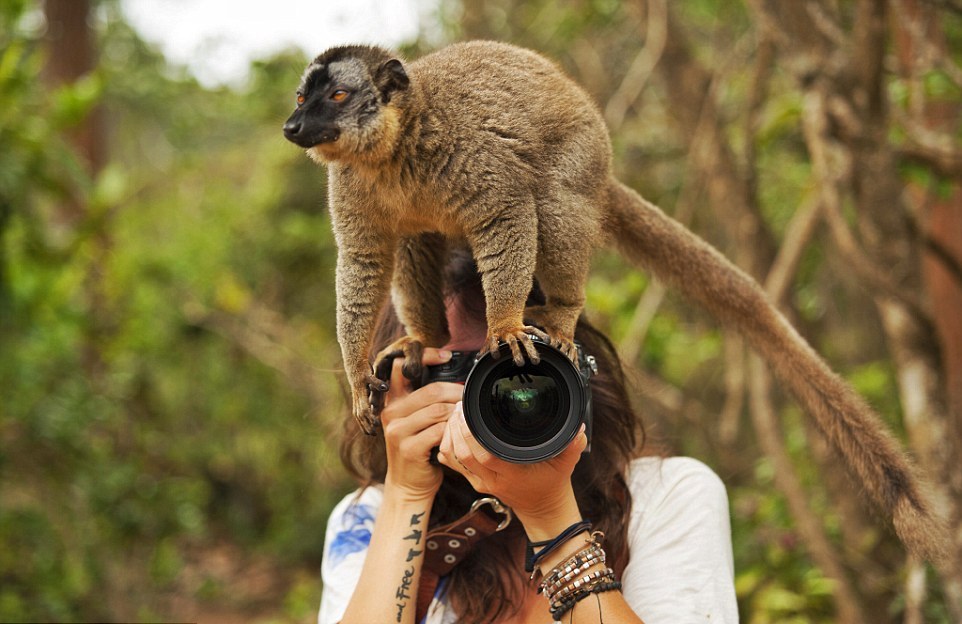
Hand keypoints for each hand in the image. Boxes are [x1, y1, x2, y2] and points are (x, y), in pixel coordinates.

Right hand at [381, 348, 462, 502]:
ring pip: (438, 410)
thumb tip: (457, 377)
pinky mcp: (408, 448)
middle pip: (431, 390)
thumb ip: (426, 399)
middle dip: (456, 392)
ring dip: (458, 412)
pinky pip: (439, 431)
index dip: (425, 356)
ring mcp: (397, 431)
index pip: (401, 367)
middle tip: (469, 397)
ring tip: (467, 416)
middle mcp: (390, 413)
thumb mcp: (415, 420)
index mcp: (392, 401)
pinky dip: (454, 430)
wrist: (408, 485)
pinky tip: (459, 433)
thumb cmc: (419, 448)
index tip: (447, 356)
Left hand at [437, 403, 587, 535]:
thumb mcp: (566, 465)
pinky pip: (452, 462)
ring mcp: (480, 482)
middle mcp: (491, 480)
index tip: (469, 411)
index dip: (471, 434)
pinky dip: (447, 444)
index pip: (484, 456)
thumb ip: (572, 446)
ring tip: (455, 413)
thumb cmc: (552, 483)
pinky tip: (452, 427)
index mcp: (511, 475)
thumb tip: (578, 428)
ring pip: (453, 458)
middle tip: (459, 406)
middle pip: (462, 455)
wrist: (542, 508)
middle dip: (456, 428)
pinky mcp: (473, 480)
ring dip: (449, 435)